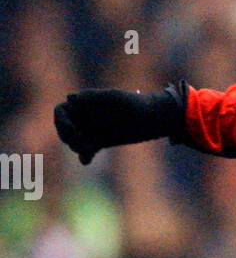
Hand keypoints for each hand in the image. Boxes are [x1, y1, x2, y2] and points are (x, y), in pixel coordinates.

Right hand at [54, 84, 186, 164]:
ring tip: (89, 148)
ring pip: (73, 141)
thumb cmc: (134, 104)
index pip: (61, 111)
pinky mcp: (100, 142)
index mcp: (85, 102)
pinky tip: (87, 160)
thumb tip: (71, 98)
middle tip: (83, 144)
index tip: (73, 131)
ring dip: (77, 147)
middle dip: (68, 137)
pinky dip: (84, 156)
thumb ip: (93, 97)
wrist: (152, 118)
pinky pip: (86, 150)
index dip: (61, 122)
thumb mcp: (113, 98)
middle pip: (64, 128)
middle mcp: (85, 115)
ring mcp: (92, 129)